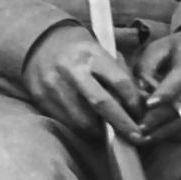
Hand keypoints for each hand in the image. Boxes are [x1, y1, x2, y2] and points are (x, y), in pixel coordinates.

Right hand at [23, 25, 146, 140]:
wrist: (39, 41)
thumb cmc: (78, 49)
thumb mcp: (100, 50)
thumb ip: (117, 74)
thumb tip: (139, 102)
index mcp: (91, 54)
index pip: (120, 82)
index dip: (134, 102)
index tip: (141, 114)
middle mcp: (72, 70)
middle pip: (101, 104)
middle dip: (121, 123)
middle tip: (136, 137)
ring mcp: (54, 85)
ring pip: (82, 119)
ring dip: (99, 129)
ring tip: (107, 129)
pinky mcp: (41, 98)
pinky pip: (66, 121)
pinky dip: (80, 127)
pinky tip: (87, 123)